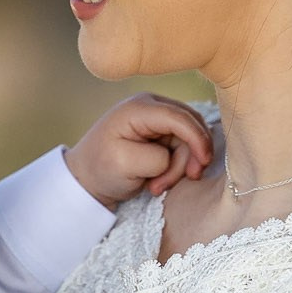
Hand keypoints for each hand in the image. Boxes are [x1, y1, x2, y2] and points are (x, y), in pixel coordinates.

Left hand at [64, 94, 211, 207]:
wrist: (88, 178)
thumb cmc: (101, 169)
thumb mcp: (124, 164)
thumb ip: (156, 157)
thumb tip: (172, 156)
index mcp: (138, 108)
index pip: (179, 117)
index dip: (197, 138)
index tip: (203, 163)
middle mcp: (151, 105)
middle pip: (189, 127)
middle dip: (187, 158)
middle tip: (170, 184)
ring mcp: (158, 117)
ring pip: (189, 140)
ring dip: (178, 168)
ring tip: (155, 186)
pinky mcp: (163, 131)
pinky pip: (184, 147)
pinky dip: (177, 166)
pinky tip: (159, 179)